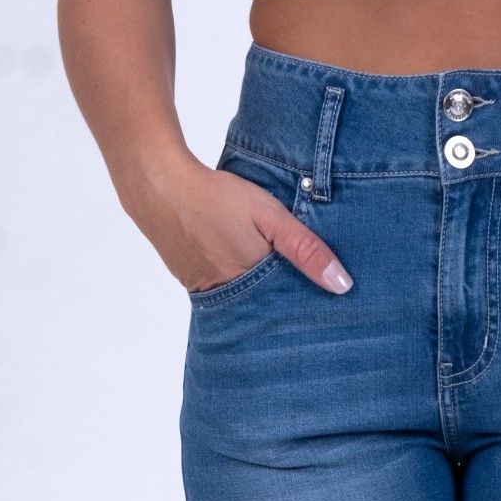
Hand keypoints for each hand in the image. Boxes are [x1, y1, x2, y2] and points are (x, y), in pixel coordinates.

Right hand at [129, 155, 352, 293]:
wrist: (159, 187)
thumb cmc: (217, 199)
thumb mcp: (269, 216)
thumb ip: (305, 248)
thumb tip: (342, 285)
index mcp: (252, 290)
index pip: (289, 313)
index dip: (308, 310)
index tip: (331, 313)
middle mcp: (230, 301)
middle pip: (268, 313)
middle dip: (288, 309)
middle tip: (314, 308)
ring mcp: (209, 295)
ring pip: (247, 305)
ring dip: (264, 298)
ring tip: (285, 291)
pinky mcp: (194, 283)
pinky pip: (227, 294)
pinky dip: (242, 287)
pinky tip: (251, 274)